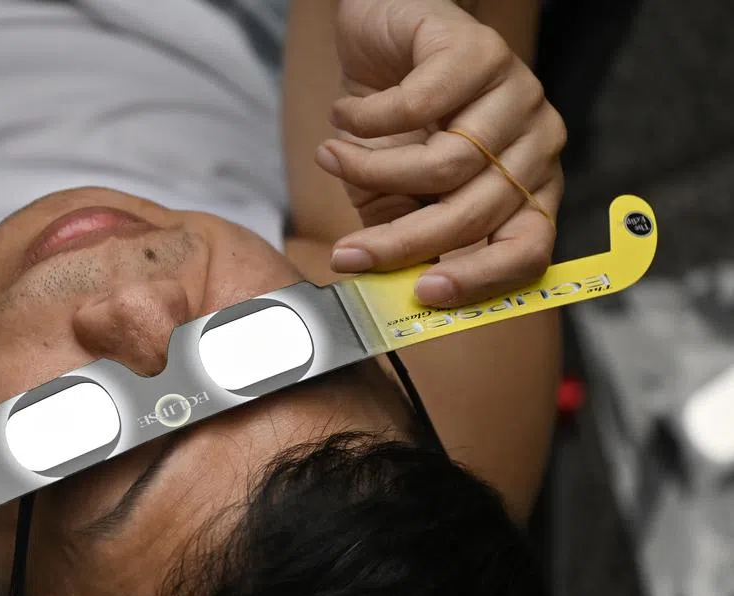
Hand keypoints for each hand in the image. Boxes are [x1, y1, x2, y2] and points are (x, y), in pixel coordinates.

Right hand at [317, 0, 566, 306]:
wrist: (385, 28)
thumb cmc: (394, 119)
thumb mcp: (396, 193)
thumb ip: (403, 234)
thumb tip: (391, 289)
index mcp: (527, 187)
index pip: (529, 248)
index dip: (479, 279)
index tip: (423, 293)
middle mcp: (536, 143)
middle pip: (476, 213)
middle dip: (401, 241)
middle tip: (347, 252)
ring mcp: (517, 94)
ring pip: (445, 165)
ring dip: (372, 172)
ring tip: (332, 159)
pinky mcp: (480, 51)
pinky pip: (418, 108)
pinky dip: (365, 122)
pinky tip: (345, 117)